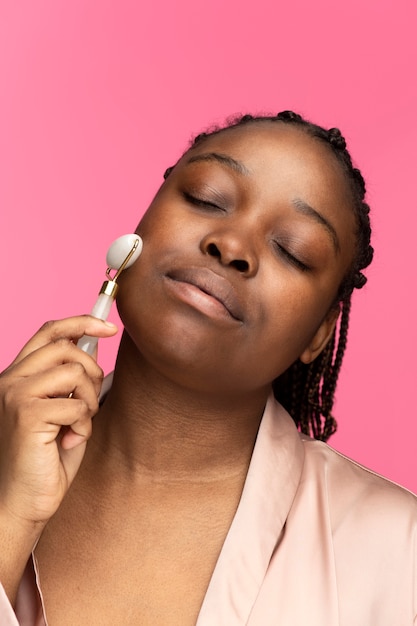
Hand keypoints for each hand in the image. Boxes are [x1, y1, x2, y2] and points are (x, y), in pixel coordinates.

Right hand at [0, 316, 117, 527]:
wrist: (21, 502)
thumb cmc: (45, 460)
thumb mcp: (65, 412)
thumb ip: (74, 383)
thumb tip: (96, 352)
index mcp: (18, 376)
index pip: (49, 332)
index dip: (82, 321)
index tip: (110, 326)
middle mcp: (11, 380)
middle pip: (66, 346)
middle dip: (92, 371)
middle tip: (90, 403)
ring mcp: (15, 395)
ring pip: (74, 371)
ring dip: (88, 400)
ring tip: (78, 425)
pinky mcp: (26, 414)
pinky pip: (76, 405)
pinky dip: (84, 425)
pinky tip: (70, 441)